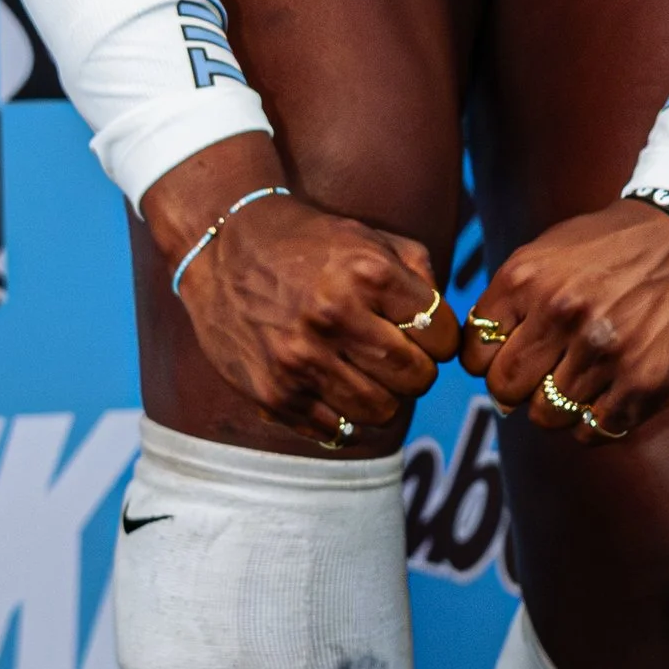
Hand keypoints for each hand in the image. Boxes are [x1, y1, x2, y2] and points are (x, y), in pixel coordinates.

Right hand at [145, 138, 457, 445]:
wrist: (221, 247)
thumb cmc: (307, 242)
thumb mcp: (371, 237)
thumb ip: (421, 278)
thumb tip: (447, 331)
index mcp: (367, 275)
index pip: (441, 337)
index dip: (438, 337)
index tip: (420, 331)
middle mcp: (334, 318)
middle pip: (418, 379)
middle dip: (417, 370)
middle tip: (396, 355)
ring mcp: (300, 361)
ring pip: (382, 412)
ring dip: (384, 396)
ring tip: (365, 372)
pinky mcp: (273, 394)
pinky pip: (336, 431)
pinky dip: (345, 416)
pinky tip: (334, 386)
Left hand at [457, 200, 668, 443]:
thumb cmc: (615, 249)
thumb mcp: (549, 252)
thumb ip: (511, 301)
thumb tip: (484, 365)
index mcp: (528, 278)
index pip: (476, 355)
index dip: (491, 362)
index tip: (514, 356)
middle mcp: (563, 314)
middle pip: (506, 390)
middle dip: (520, 389)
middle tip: (546, 374)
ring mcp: (605, 351)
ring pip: (547, 417)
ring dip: (561, 405)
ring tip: (585, 378)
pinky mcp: (645, 382)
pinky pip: (593, 431)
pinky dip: (595, 421)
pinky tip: (610, 392)